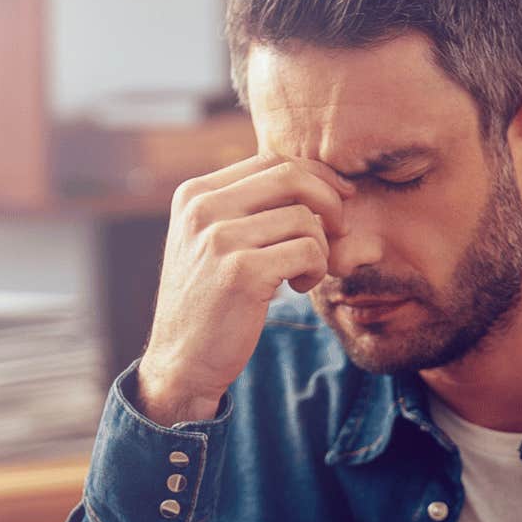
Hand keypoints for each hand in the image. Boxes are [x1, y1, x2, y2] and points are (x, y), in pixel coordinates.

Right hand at [136, 155, 354, 425]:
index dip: (315, 175)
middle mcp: (202, 209)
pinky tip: (298, 287)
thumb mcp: (210, 242)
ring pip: (305, 219)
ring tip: (304, 272)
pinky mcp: (242, 272)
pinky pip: (308, 251)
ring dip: (321, 248)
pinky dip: (316, 269)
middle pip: (291, 177)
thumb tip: (312, 177)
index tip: (338, 199)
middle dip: (330, 199)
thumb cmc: (208, 301)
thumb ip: (244, 207)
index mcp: (194, 194)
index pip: (271, 161)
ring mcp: (219, 239)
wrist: (181, 361)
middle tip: (340, 229)